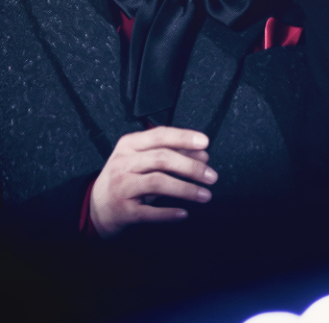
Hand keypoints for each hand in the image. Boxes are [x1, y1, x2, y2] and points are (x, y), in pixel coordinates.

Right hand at [90, 126, 217, 238]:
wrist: (96, 207)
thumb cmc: (125, 178)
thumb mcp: (143, 161)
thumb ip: (171, 155)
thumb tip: (202, 155)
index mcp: (129, 145)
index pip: (159, 135)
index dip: (183, 137)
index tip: (205, 142)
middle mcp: (123, 162)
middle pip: (162, 159)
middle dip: (191, 167)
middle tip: (211, 176)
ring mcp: (121, 186)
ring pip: (157, 182)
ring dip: (186, 189)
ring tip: (205, 195)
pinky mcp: (122, 210)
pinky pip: (148, 212)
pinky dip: (168, 213)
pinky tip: (184, 213)